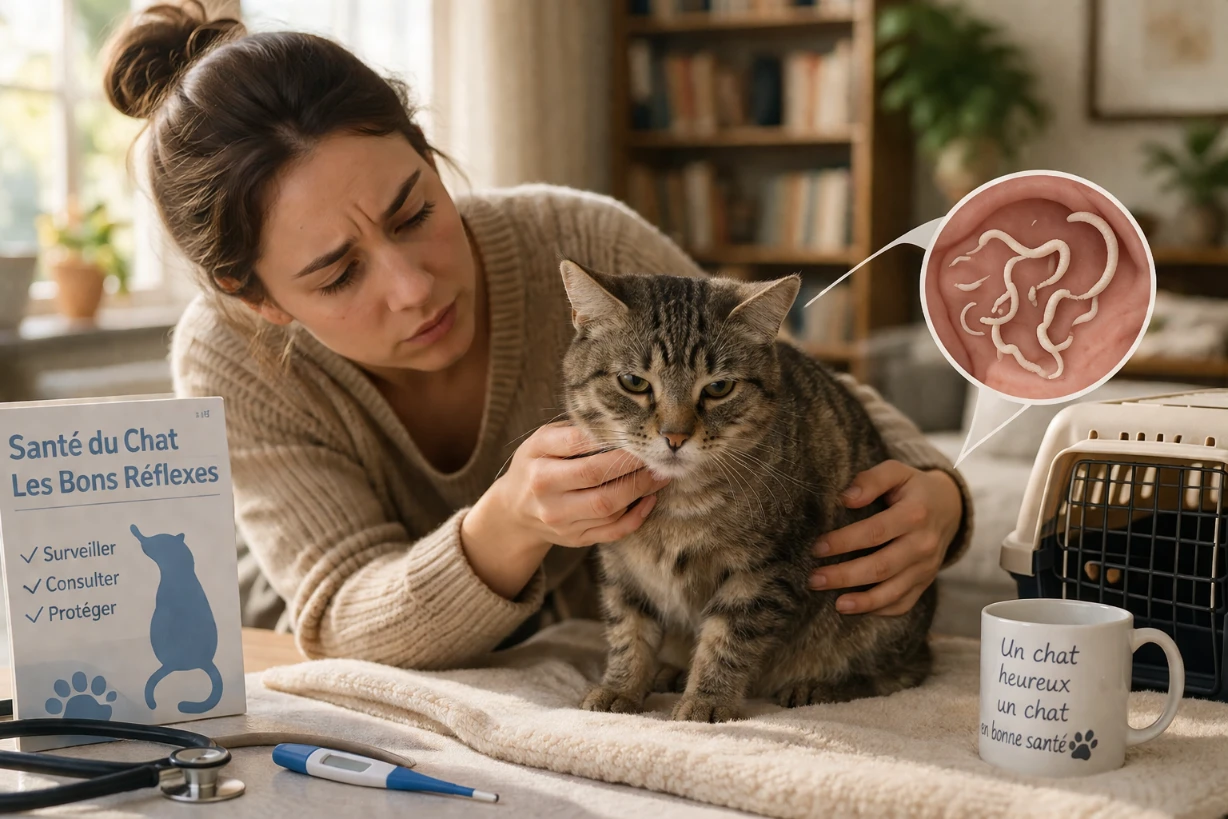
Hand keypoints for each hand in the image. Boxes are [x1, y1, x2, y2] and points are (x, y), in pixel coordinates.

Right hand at [487, 421, 668, 550]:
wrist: (514, 510)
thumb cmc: (537, 465)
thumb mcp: (542, 441)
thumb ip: (574, 431)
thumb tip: (619, 423)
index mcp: (537, 460)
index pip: (577, 444)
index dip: (611, 439)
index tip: (636, 433)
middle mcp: (545, 492)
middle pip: (596, 478)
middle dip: (632, 465)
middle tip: (656, 455)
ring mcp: (560, 520)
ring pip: (608, 507)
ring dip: (641, 490)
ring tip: (659, 474)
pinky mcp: (574, 539)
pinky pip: (612, 531)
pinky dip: (637, 516)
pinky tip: (649, 499)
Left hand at [808, 460, 962, 615]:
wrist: (950, 508)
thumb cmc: (912, 488)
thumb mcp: (896, 471)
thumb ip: (871, 480)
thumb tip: (845, 498)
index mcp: (914, 514)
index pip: (875, 532)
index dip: (844, 542)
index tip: (817, 548)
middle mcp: (923, 544)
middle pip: (881, 567)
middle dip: (845, 576)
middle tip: (814, 579)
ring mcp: (926, 567)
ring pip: (893, 592)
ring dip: (862, 601)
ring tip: (835, 604)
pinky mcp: (925, 582)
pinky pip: (903, 603)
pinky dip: (880, 610)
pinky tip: (856, 608)